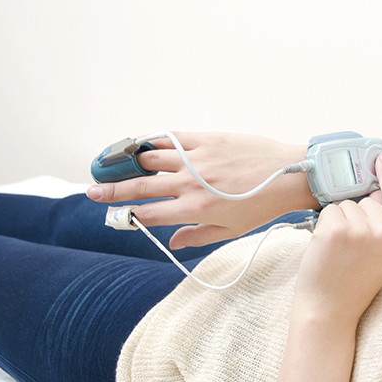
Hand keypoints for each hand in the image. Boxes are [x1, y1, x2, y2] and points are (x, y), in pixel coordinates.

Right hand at [86, 132, 315, 248]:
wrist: (289, 176)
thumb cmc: (262, 205)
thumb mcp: (231, 230)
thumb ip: (197, 236)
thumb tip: (173, 243)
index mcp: (195, 209)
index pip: (149, 213)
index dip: (127, 215)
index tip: (112, 216)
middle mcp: (191, 183)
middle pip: (141, 186)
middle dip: (113, 190)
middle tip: (92, 191)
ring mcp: (196, 158)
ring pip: (150, 159)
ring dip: (127, 163)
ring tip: (110, 166)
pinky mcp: (206, 139)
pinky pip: (170, 138)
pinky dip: (151, 141)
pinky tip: (140, 144)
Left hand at [293, 155, 381, 322]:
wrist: (330, 310)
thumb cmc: (353, 284)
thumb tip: (375, 192)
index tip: (381, 158)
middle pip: (366, 200)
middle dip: (355, 216)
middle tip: (350, 248)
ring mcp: (361, 229)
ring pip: (345, 205)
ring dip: (337, 222)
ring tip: (339, 252)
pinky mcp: (336, 229)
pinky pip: (328, 211)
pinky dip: (322, 226)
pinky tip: (326, 248)